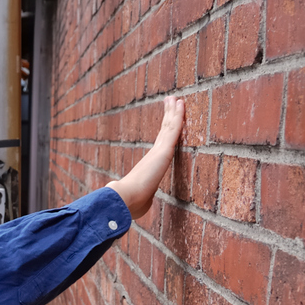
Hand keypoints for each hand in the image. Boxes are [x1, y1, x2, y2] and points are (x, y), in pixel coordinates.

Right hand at [106, 96, 183, 218]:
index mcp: (149, 165)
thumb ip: (142, 199)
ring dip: (173, 111)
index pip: (160, 143)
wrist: (124, 200)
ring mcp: (158, 152)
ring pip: (169, 127)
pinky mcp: (163, 152)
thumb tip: (139, 206)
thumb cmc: (130, 204)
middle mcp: (153, 155)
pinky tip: (180, 105)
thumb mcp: (140, 201)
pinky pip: (173, 130)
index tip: (167, 118)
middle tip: (170, 100)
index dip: (164, 130)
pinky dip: (178, 117)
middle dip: (168, 115)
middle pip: (163, 130)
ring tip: (175, 98)